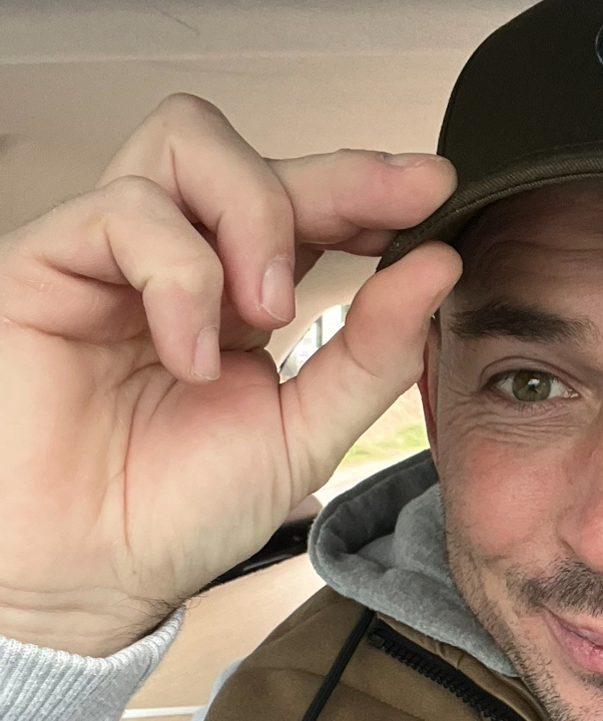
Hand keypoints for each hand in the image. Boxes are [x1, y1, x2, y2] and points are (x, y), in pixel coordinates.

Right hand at [0, 94, 459, 655]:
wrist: (94, 577)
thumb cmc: (178, 511)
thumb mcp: (307, 433)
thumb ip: (372, 352)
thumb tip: (437, 266)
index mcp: (241, 294)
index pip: (306, 203)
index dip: (366, 183)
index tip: (433, 188)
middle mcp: (177, 260)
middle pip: (250, 151)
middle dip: (330, 179)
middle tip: (377, 231)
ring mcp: (111, 256)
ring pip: (185, 143)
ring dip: (252, 220)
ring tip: (268, 315)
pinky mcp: (46, 263)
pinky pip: (124, 212)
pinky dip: (178, 277)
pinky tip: (191, 356)